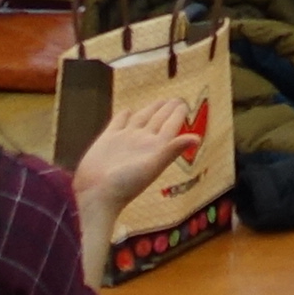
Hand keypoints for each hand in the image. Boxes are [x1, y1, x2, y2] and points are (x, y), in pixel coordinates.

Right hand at [74, 94, 198, 225]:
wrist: (96, 195)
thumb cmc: (126, 184)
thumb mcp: (153, 166)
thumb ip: (173, 150)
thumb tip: (197, 138)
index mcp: (155, 146)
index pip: (171, 125)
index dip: (178, 114)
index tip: (185, 104)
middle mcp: (141, 141)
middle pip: (157, 120)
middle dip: (167, 109)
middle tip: (176, 100)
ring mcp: (124, 139)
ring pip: (140, 119)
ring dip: (150, 109)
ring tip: (160, 102)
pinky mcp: (107, 139)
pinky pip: (118, 122)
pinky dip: (124, 115)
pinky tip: (128, 110)